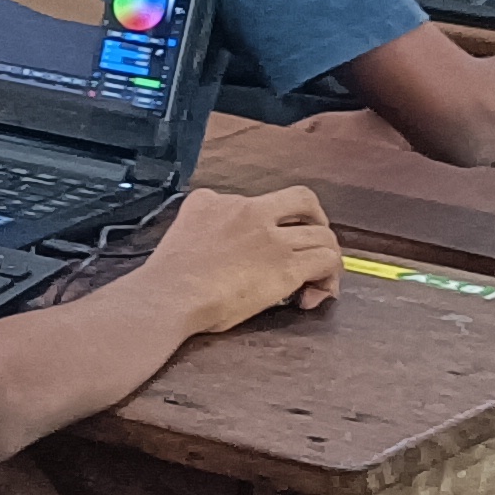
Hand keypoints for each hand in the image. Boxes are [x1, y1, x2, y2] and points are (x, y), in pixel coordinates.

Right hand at [134, 185, 344, 328]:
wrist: (168, 295)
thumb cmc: (166, 278)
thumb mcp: (180, 232)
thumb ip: (201, 227)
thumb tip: (216, 248)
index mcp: (213, 201)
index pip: (256, 201)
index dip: (270, 223)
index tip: (267, 244)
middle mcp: (248, 210)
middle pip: (303, 199)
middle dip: (317, 220)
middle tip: (313, 244)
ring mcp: (270, 236)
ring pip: (323, 234)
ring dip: (326, 255)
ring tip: (317, 280)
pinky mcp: (286, 265)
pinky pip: (327, 260)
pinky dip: (329, 278)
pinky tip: (314, 295)